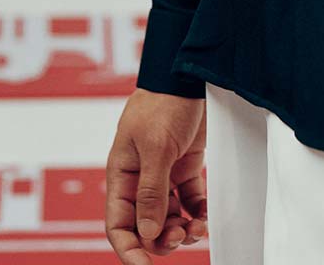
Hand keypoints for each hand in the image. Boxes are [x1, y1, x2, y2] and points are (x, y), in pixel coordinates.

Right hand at [105, 88, 207, 263]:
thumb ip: (152, 191)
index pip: (118, 223)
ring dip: (181, 229)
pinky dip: (196, 214)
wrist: (191, 75)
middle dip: (161, 239)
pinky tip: (205, 218)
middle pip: (145, 226)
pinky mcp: (186, 168)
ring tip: (197, 229)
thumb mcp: (155, 147)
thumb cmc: (164, 103)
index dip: (128, 249)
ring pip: (168, 218)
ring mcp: (164, 174)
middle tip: (180, 236)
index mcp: (122, 174)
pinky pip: (189, 203)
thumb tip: (148, 233)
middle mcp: (140, 179)